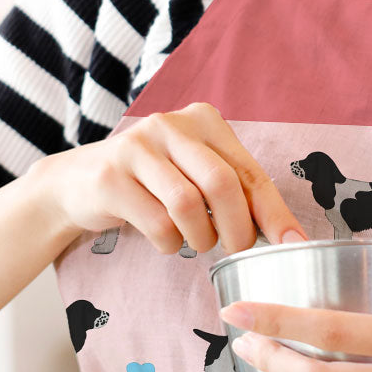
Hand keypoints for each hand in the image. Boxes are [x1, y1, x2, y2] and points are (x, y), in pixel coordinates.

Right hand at [27, 101, 308, 254]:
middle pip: (222, 184)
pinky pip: (157, 223)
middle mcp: (171, 125)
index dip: (274, 212)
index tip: (293, 244)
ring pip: (188, 205)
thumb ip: (236, 192)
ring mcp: (137, 147)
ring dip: (200, 238)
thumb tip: (289, 235)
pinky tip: (165, 240)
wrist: (77, 183)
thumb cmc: (152, 184)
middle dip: (238, 229)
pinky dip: (169, 243)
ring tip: (196, 244)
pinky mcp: (110, 177)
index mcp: (203, 120)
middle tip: (236, 251)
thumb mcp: (195, 174)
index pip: (249, 171)